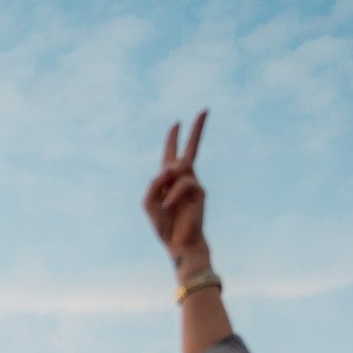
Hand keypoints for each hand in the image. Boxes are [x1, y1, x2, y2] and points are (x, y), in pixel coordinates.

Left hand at [144, 111, 208, 265]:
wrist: (178, 242)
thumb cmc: (163, 224)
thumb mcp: (148, 203)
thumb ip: (154, 184)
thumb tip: (169, 170)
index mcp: (168, 180)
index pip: (171, 154)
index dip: (173, 139)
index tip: (176, 123)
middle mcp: (182, 178)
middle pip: (191, 149)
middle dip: (197, 130)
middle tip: (204, 110)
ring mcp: (193, 183)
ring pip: (181, 166)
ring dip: (168, 180)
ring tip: (165, 202)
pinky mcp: (200, 191)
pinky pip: (183, 184)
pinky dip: (172, 194)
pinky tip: (169, 206)